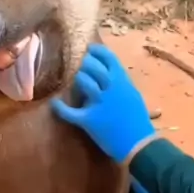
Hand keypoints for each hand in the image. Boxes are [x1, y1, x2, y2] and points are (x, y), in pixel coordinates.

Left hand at [51, 43, 155, 163]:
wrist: (138, 143)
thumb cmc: (138, 120)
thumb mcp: (133, 95)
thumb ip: (122, 83)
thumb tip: (111, 74)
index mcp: (122, 81)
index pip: (108, 58)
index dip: (97, 51)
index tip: (90, 49)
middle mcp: (110, 88)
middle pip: (92, 66)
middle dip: (85, 64)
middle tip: (83, 66)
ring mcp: (98, 103)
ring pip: (82, 81)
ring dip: (77, 79)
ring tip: (76, 81)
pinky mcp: (89, 119)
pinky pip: (69, 112)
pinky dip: (60, 107)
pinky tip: (55, 102)